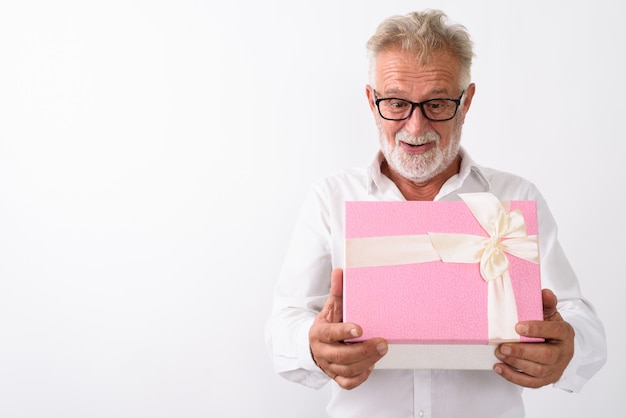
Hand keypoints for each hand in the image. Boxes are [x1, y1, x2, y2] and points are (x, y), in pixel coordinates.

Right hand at [309, 268, 387, 389]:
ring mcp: (329, 367)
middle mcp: (322, 352)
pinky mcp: (335, 377)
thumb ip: (337, 291)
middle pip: (342, 356)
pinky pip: (348, 383)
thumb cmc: (327, 325)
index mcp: (318, 333)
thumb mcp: (330, 307)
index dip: (344, 332)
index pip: (330, 334)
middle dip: (364, 350)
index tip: (360, 328)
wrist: (314, 346)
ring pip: (347, 370)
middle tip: (382, 342)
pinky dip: (361, 376)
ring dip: (367, 361)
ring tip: (381, 350)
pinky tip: (370, 365)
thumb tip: (340, 272)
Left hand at [494, 289, 574, 387]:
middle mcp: (563, 353)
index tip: (518, 327)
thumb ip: (546, 303)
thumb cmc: (549, 327)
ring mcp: (556, 368)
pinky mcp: (546, 380)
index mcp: (565, 333)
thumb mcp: (550, 313)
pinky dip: (513, 376)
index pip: (555, 331)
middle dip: (523, 352)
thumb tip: (544, 292)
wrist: (558, 346)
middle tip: (503, 346)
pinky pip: (531, 383)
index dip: (537, 329)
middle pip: (546, 356)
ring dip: (516, 363)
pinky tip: (499, 367)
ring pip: (538, 370)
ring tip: (499, 353)